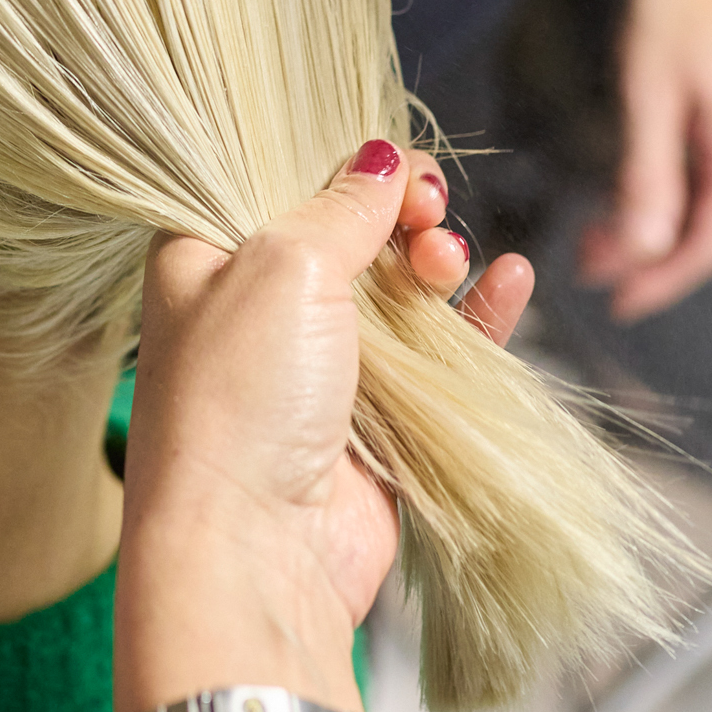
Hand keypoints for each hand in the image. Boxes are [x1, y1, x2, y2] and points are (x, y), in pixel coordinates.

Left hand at [118, 145, 532, 711]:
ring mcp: (310, 373)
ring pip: (393, 294)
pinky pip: (433, 360)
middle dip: (400, 215)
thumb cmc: (238, 401)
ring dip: (435, 265)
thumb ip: (340, 203)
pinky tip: (508, 283)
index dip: (340, 165)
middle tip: (428, 218)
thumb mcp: (284, 265)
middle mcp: (251, 312)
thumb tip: (379, 157)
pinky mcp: (367, 428)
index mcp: (202, 259)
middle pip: (345, 233)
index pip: (277, 180)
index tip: (392, 170)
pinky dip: (473, 320)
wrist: (251, 554)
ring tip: (450, 263)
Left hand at [579, 0, 711, 320]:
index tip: (619, 305)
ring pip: (697, 205)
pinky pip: (698, 177)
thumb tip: (643, 247)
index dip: (662, 282)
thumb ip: (647, 175)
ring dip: (649, 229)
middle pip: (703, 231)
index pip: (706, 244)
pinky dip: (659, 196)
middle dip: (647, 260)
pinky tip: (623, 200)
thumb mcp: (652, 95)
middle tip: (590, 273)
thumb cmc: (682, 7)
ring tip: (594, 242)